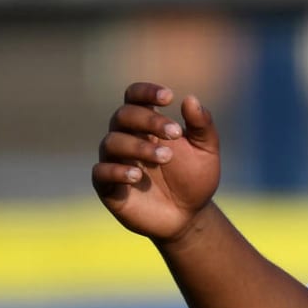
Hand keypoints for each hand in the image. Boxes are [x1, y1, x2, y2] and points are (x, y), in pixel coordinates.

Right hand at [93, 83, 221, 241]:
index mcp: (148, 125)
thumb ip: (202, 125)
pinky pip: (101, 172)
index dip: (146, 91)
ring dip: (139, 147)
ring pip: (112, 142)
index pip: (134, 97)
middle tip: (175, 134)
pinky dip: (117, 170)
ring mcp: (115, 161)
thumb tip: (191, 99)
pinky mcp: (107, 186)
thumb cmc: (195, 178)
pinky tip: (138, 176)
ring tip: (165, 158)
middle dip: (149, 120)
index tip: (168, 97)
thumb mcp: (206, 151)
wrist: (188, 215)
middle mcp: (127, 138)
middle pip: (123, 115)